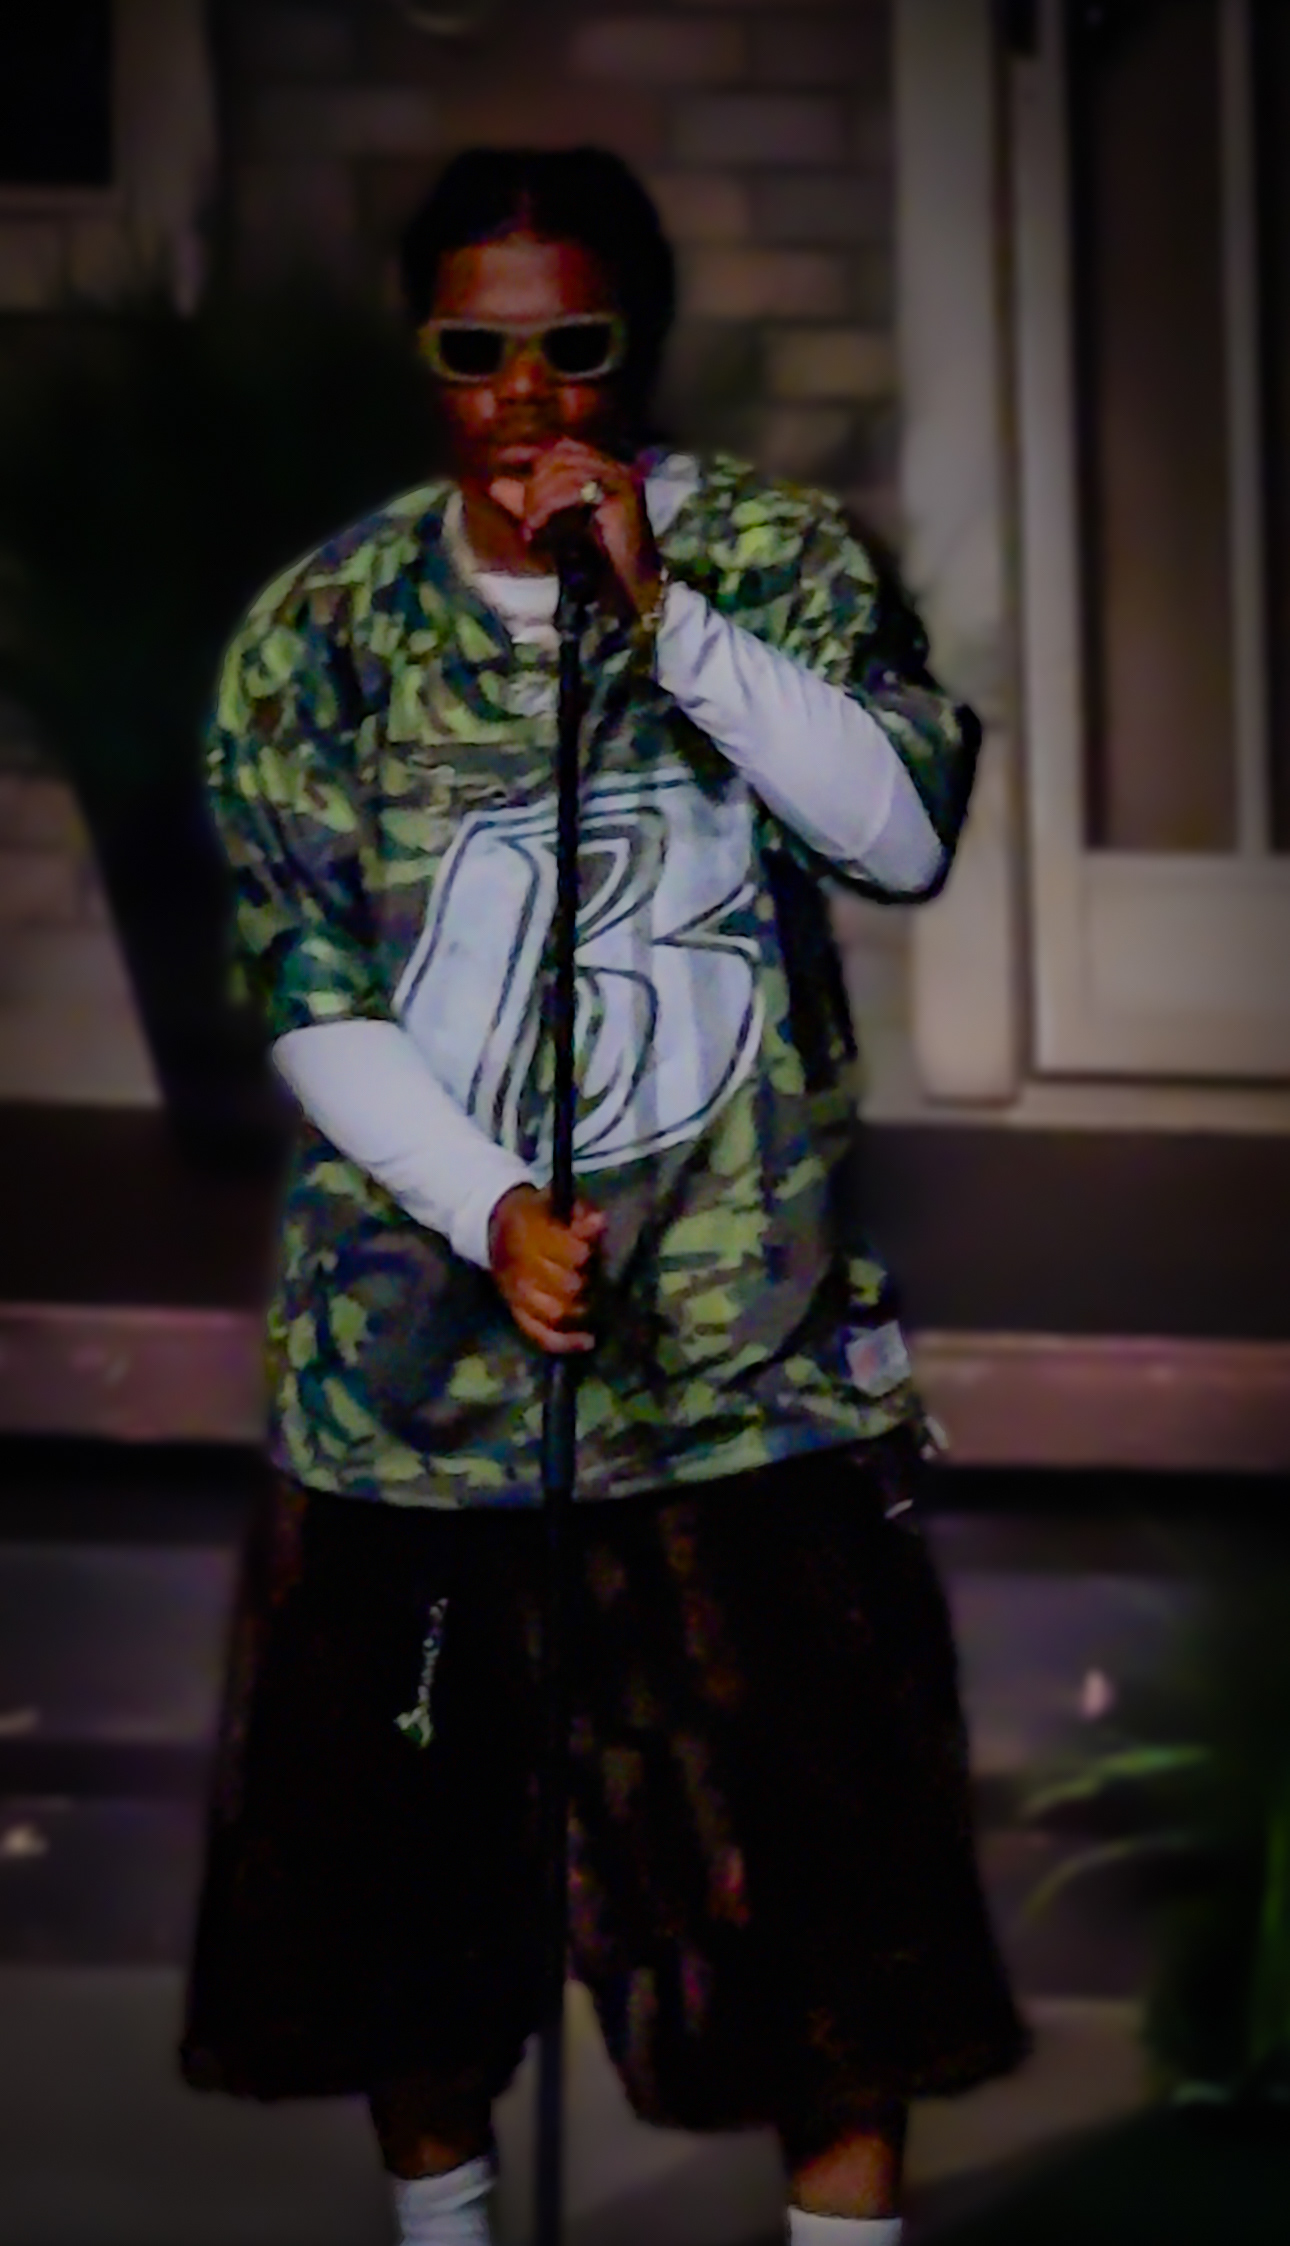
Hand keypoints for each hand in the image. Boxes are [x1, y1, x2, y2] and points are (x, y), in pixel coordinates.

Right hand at [487, 1183, 606, 1353]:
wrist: (496, 1228)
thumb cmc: (536, 1215)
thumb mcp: (556, 1205)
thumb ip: (580, 1217)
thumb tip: (600, 1222)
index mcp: (529, 1235)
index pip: (567, 1254)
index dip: (583, 1255)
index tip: (588, 1251)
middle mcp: (521, 1269)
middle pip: (565, 1287)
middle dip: (583, 1282)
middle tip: (588, 1274)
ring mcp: (517, 1295)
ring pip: (554, 1312)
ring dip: (579, 1308)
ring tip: (590, 1300)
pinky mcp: (517, 1313)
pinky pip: (541, 1335)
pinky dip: (565, 1342)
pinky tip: (589, 1340)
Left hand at [490, 439, 663, 618]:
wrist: (630, 589)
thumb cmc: (596, 562)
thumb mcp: (554, 525)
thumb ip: (530, 504)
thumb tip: (495, 484)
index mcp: (606, 469)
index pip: (562, 448)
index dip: (531, 453)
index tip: (502, 460)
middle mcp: (616, 467)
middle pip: (560, 456)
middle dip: (535, 486)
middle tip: (527, 518)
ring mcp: (620, 478)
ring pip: (563, 472)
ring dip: (539, 499)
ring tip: (531, 527)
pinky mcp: (620, 495)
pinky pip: (572, 490)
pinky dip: (548, 508)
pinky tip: (538, 528)